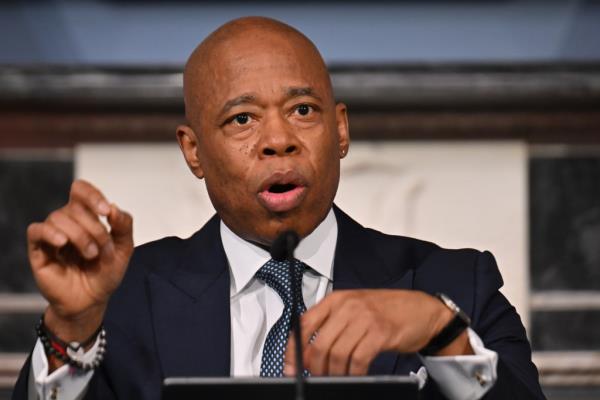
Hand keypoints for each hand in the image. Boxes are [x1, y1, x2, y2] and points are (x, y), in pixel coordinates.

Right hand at [27, 179, 133, 342]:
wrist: (92, 301)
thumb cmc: (106, 272)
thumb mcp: (124, 249)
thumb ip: (124, 225)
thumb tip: (113, 207)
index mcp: (86, 216)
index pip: (81, 190)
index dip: (92, 195)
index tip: (105, 211)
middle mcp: (67, 221)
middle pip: (75, 207)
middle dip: (94, 228)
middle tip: (103, 249)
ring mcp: (52, 235)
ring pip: (58, 218)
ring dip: (80, 236)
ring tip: (91, 255)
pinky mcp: (38, 250)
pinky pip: (36, 230)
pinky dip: (50, 233)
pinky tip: (63, 243)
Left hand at [284, 289, 471, 375]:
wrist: (422, 310)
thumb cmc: (387, 311)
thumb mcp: (354, 310)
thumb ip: (332, 325)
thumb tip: (308, 353)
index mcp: (336, 300)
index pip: (303, 324)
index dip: (293, 349)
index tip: (291, 367)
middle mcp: (347, 306)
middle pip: (318, 344)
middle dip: (315, 368)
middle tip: (318, 378)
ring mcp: (364, 319)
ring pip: (336, 354)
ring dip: (335, 374)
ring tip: (339, 379)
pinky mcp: (380, 333)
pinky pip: (358, 360)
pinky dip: (354, 373)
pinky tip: (356, 375)